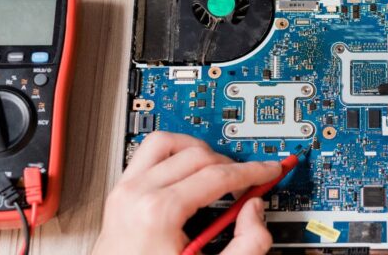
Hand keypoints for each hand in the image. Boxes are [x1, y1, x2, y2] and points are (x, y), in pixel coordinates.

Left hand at [92, 132, 280, 254]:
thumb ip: (246, 245)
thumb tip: (254, 211)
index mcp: (158, 213)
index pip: (217, 176)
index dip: (252, 171)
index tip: (268, 170)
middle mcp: (136, 194)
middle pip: (197, 156)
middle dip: (230, 164)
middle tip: (248, 179)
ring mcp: (124, 191)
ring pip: (167, 143)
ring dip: (197, 150)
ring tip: (216, 169)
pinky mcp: (119, 193)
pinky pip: (147, 154)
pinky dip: (173, 155)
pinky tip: (187, 172)